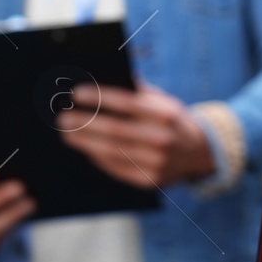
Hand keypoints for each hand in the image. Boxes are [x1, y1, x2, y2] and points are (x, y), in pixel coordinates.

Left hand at [59, 81, 214, 187]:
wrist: (198, 152)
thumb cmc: (170, 120)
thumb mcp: (162, 100)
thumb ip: (136, 90)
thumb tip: (98, 80)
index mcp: (165, 114)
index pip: (127, 103)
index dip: (99, 97)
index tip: (76, 93)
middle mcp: (163, 140)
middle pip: (115, 130)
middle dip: (85, 123)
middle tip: (63, 118)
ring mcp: (157, 163)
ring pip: (112, 152)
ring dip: (85, 142)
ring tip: (68, 134)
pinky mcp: (148, 181)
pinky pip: (115, 169)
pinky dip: (97, 158)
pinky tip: (85, 148)